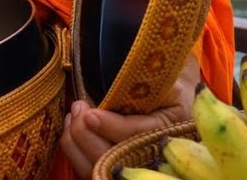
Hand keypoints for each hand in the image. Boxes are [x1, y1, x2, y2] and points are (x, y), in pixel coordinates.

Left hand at [59, 55, 201, 177]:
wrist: (175, 103)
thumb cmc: (169, 90)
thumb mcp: (167, 84)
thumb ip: (149, 85)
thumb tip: (125, 80)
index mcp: (164, 134)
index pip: (133, 136)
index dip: (110, 126)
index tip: (91, 114)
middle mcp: (147, 157)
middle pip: (110, 156)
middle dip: (86, 134)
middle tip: (79, 107)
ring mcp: (128, 165)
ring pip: (94, 165)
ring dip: (75, 140)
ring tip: (75, 113)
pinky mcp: (111, 166)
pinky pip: (85, 167)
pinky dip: (72, 147)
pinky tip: (71, 125)